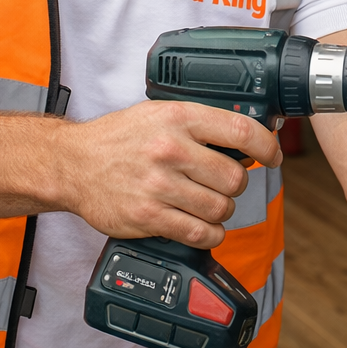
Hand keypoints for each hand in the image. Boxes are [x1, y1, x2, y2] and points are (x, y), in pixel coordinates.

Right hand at [58, 101, 282, 247]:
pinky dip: (208, 234)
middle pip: (234, 177)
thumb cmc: (118, 138)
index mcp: (176, 117)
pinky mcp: (149, 217)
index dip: (266, 146)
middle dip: (234, 185)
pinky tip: (200, 225)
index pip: (239, 129)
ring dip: (221, 211)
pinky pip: (200, 233)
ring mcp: (159, 184)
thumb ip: (197, 123)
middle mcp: (170, 149)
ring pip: (220, 208)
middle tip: (221, 184)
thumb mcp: (158, 113)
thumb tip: (243, 138)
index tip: (273, 155)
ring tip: (206, 204)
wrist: (73, 163)